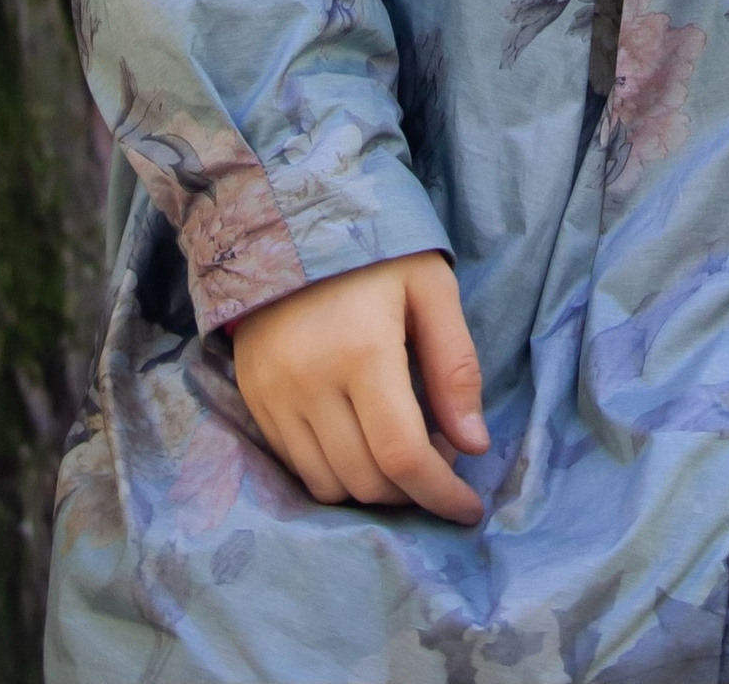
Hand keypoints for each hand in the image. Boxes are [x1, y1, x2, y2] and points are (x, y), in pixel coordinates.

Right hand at [232, 253, 487, 521]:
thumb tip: (474, 446)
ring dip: (374, 489)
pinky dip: (336, 472)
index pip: (402, 455)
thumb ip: (455, 367)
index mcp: (362, 351)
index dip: (440, 493)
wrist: (291, 218)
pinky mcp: (254, 398)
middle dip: (413, 493)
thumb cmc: (376, 250)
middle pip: (367, 480)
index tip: (469, 510)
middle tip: (442, 463)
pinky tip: (362, 443)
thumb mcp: (432, 289)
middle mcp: (310, 382)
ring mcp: (274, 394)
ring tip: (403, 453)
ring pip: (329, 484)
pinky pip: (297, 466)